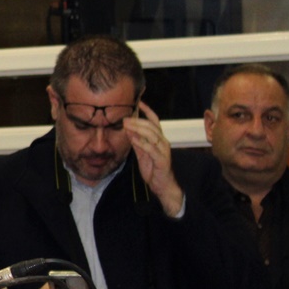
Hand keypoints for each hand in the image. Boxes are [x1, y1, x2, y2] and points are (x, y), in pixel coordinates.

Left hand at [125, 101, 183, 217]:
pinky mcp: (162, 160)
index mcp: (159, 139)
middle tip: (125, 118)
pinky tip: (133, 138)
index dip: (148, 111)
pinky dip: (142, 142)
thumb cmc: (153, 169)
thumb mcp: (142, 153)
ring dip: (139, 129)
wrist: (162, 185)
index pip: (155, 121)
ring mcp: (163, 151)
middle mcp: (163, 142)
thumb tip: (128, 130)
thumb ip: (137, 142)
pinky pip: (151, 149)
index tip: (139, 102)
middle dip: (138, 120)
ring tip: (127, 125)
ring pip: (153, 135)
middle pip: (152, 126)